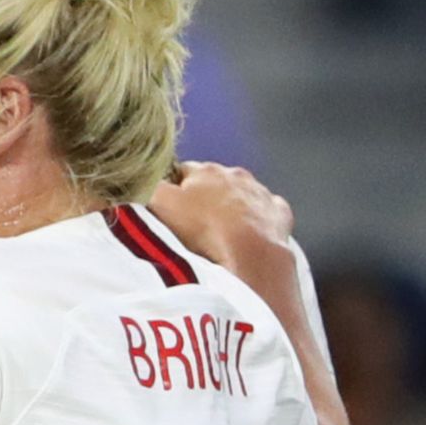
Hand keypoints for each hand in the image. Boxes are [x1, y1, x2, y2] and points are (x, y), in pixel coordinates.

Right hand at [152, 158, 295, 279]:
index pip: (182, 171)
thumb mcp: (160, 206)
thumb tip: (146, 184)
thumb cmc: (202, 229)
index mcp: (206, 170)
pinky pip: (267, 211)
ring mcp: (261, 193)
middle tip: (193, 225)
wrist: (250, 254)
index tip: (168, 209)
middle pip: (214, 182)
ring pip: (242, 195)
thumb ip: (149, 189)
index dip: (173, 189)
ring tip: (220, 235)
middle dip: (204, 198)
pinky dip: (258, 220)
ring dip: (231, 209)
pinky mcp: (279, 213)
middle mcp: (236, 174)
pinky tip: (249, 235)